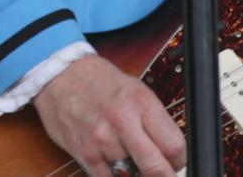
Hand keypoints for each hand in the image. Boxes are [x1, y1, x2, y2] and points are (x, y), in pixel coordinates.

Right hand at [33, 54, 185, 176]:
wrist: (62, 75)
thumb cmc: (101, 82)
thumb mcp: (136, 89)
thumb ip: (154, 120)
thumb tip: (171, 151)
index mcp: (141, 102)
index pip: (174, 145)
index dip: (180, 159)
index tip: (176, 161)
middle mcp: (124, 121)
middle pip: (157, 169)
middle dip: (164, 175)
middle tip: (163, 173)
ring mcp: (103, 140)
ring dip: (135, 174)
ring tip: (132, 159)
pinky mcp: (85, 154)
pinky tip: (115, 165)